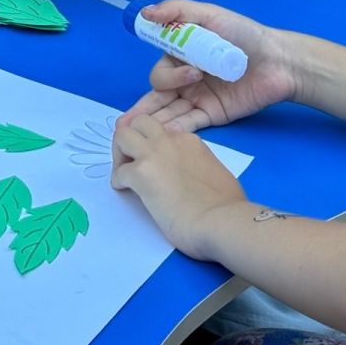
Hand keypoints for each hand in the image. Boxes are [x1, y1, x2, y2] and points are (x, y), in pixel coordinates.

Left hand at [109, 111, 246, 258]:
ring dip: (119, 153)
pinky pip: (118, 171)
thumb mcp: (215, 173)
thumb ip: (199, 166)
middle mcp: (170, 141)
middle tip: (132, 160)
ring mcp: (153, 155)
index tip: (155, 161)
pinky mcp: (141, 174)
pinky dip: (118, 180)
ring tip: (124, 173)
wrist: (222, 221)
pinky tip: (125, 191)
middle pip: (138, 123)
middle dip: (131, 138)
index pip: (162, 131)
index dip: (154, 145)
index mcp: (190, 141)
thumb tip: (191, 177)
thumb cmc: (227, 207)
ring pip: (121, 136)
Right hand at [123, 0, 299, 132]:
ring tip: (136, 133)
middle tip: (128, 122)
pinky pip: (190, 122)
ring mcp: (197, 98)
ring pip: (169, 111)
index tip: (187, 71)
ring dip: (153, 122)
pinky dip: (177, 128)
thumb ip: (176, 10)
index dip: (161, 75)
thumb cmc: (244, 34)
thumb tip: (145, 12)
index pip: (160, 69)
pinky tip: (165, 135)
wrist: (279, 61)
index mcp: (180, 55)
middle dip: (142, 109)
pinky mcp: (212, 114)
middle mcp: (184, 79)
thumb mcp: (209, 14)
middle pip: (158, 95)